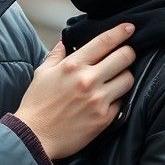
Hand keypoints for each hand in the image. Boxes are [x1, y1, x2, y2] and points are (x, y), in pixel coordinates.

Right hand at [15, 24, 135, 159]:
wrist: (34, 137)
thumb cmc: (36, 105)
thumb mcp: (42, 73)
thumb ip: (56, 55)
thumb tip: (65, 42)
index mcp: (73, 65)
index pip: (105, 41)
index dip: (121, 32)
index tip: (130, 28)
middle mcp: (88, 80)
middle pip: (125, 57)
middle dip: (128, 53)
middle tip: (124, 56)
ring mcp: (98, 100)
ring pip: (128, 79)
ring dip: (124, 76)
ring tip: (115, 79)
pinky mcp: (104, 118)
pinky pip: (121, 101)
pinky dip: (116, 98)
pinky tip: (107, 100)